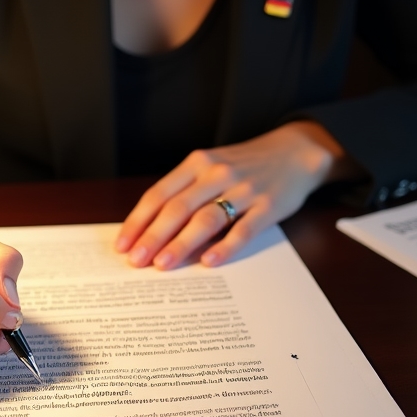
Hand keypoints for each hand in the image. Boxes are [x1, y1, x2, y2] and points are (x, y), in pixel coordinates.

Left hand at [114, 121, 357, 269]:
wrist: (294, 151)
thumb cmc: (244, 164)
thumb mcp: (211, 166)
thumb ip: (186, 192)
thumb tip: (153, 230)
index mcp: (197, 163)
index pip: (160, 194)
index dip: (139, 220)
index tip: (123, 244)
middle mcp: (216, 174)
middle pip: (178, 208)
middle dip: (153, 236)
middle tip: (136, 261)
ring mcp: (243, 189)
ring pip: (206, 219)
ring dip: (182, 243)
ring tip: (163, 264)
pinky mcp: (268, 206)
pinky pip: (243, 229)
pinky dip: (225, 246)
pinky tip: (210, 262)